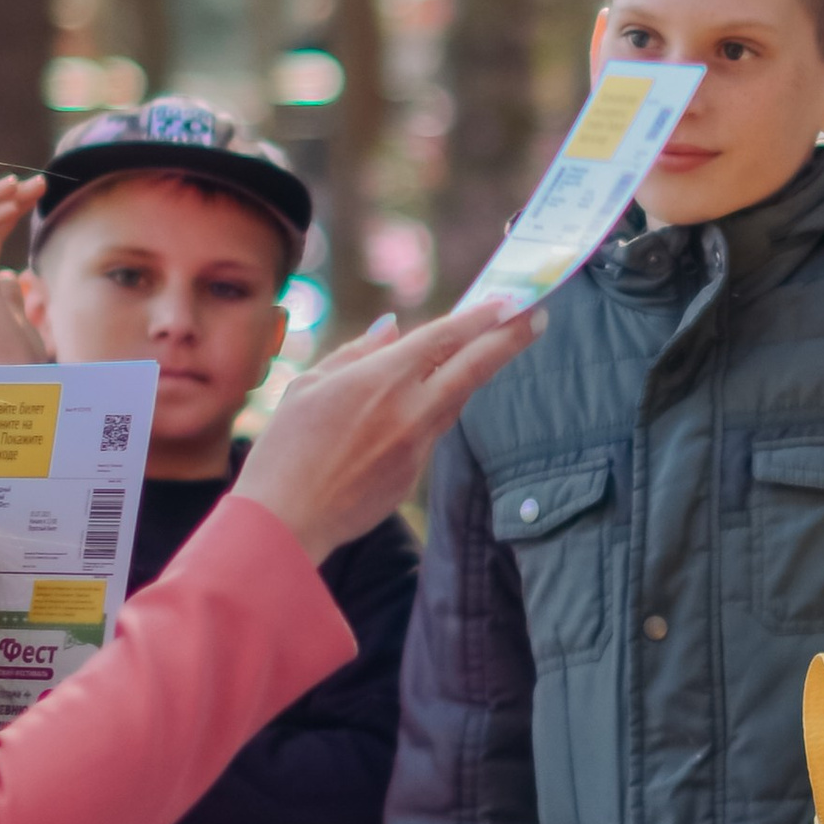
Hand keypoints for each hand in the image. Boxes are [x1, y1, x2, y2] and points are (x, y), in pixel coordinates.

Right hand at [234, 300, 538, 564]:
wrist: (286, 521)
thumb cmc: (285, 448)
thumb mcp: (310, 385)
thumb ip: (358, 353)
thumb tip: (392, 328)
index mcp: (383, 378)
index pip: (445, 337)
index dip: (480, 317)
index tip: (508, 302)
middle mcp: (411, 409)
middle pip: (475, 367)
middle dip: (510, 339)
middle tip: (539, 318)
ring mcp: (418, 446)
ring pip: (455, 401)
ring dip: (470, 375)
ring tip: (485, 351)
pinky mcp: (414, 476)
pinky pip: (429, 433)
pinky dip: (430, 412)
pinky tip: (417, 407)